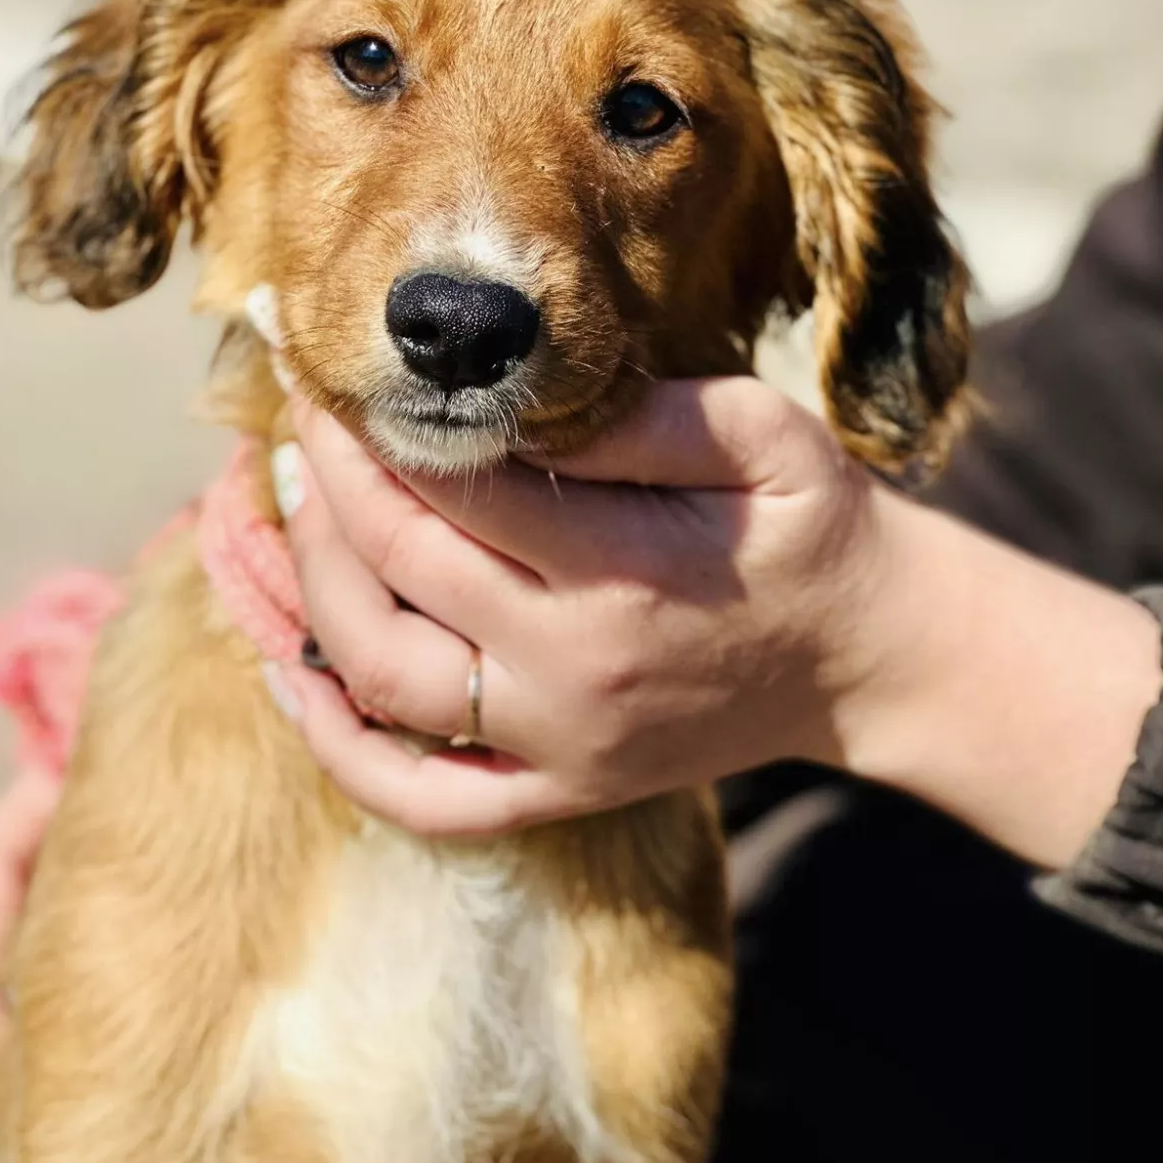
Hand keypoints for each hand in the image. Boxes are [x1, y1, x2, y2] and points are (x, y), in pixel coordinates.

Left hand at [272, 377, 891, 837]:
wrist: (869, 656)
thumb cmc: (810, 527)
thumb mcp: (764, 437)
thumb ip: (643, 416)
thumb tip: (515, 405)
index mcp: (624, 571)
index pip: (453, 488)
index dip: (371, 423)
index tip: (329, 366)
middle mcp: (572, 671)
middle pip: (397, 571)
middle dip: (328, 481)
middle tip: (305, 417)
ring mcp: (558, 747)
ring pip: (379, 675)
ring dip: (311, 586)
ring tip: (300, 506)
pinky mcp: (558, 793)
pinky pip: (419, 796)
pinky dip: (336, 746)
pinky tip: (293, 675)